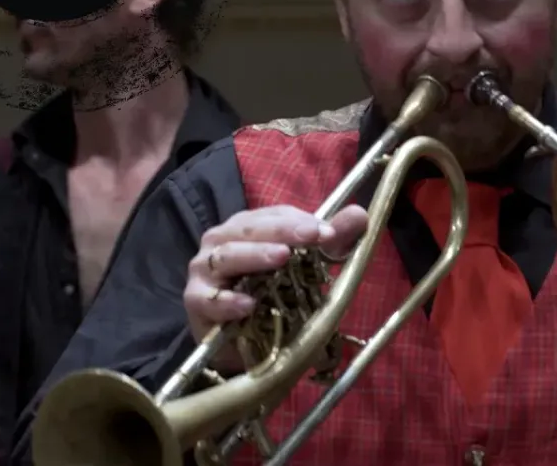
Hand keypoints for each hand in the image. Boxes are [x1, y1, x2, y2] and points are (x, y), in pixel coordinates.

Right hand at [183, 204, 368, 369]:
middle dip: (284, 231)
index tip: (329, 232)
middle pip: (251, 228)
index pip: (275, 215)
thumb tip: (361, 215)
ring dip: (256, 255)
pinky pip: (209, 298)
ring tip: (282, 258)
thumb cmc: (272, 294)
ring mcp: (205, 269)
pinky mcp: (195, 300)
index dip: (302, 220)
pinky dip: (228, 300)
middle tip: (313, 235)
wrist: (242, 341)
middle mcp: (223, 239)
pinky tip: (248, 304)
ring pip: (228, 255)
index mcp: (250, 226)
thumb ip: (333, 241)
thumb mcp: (308, 268)